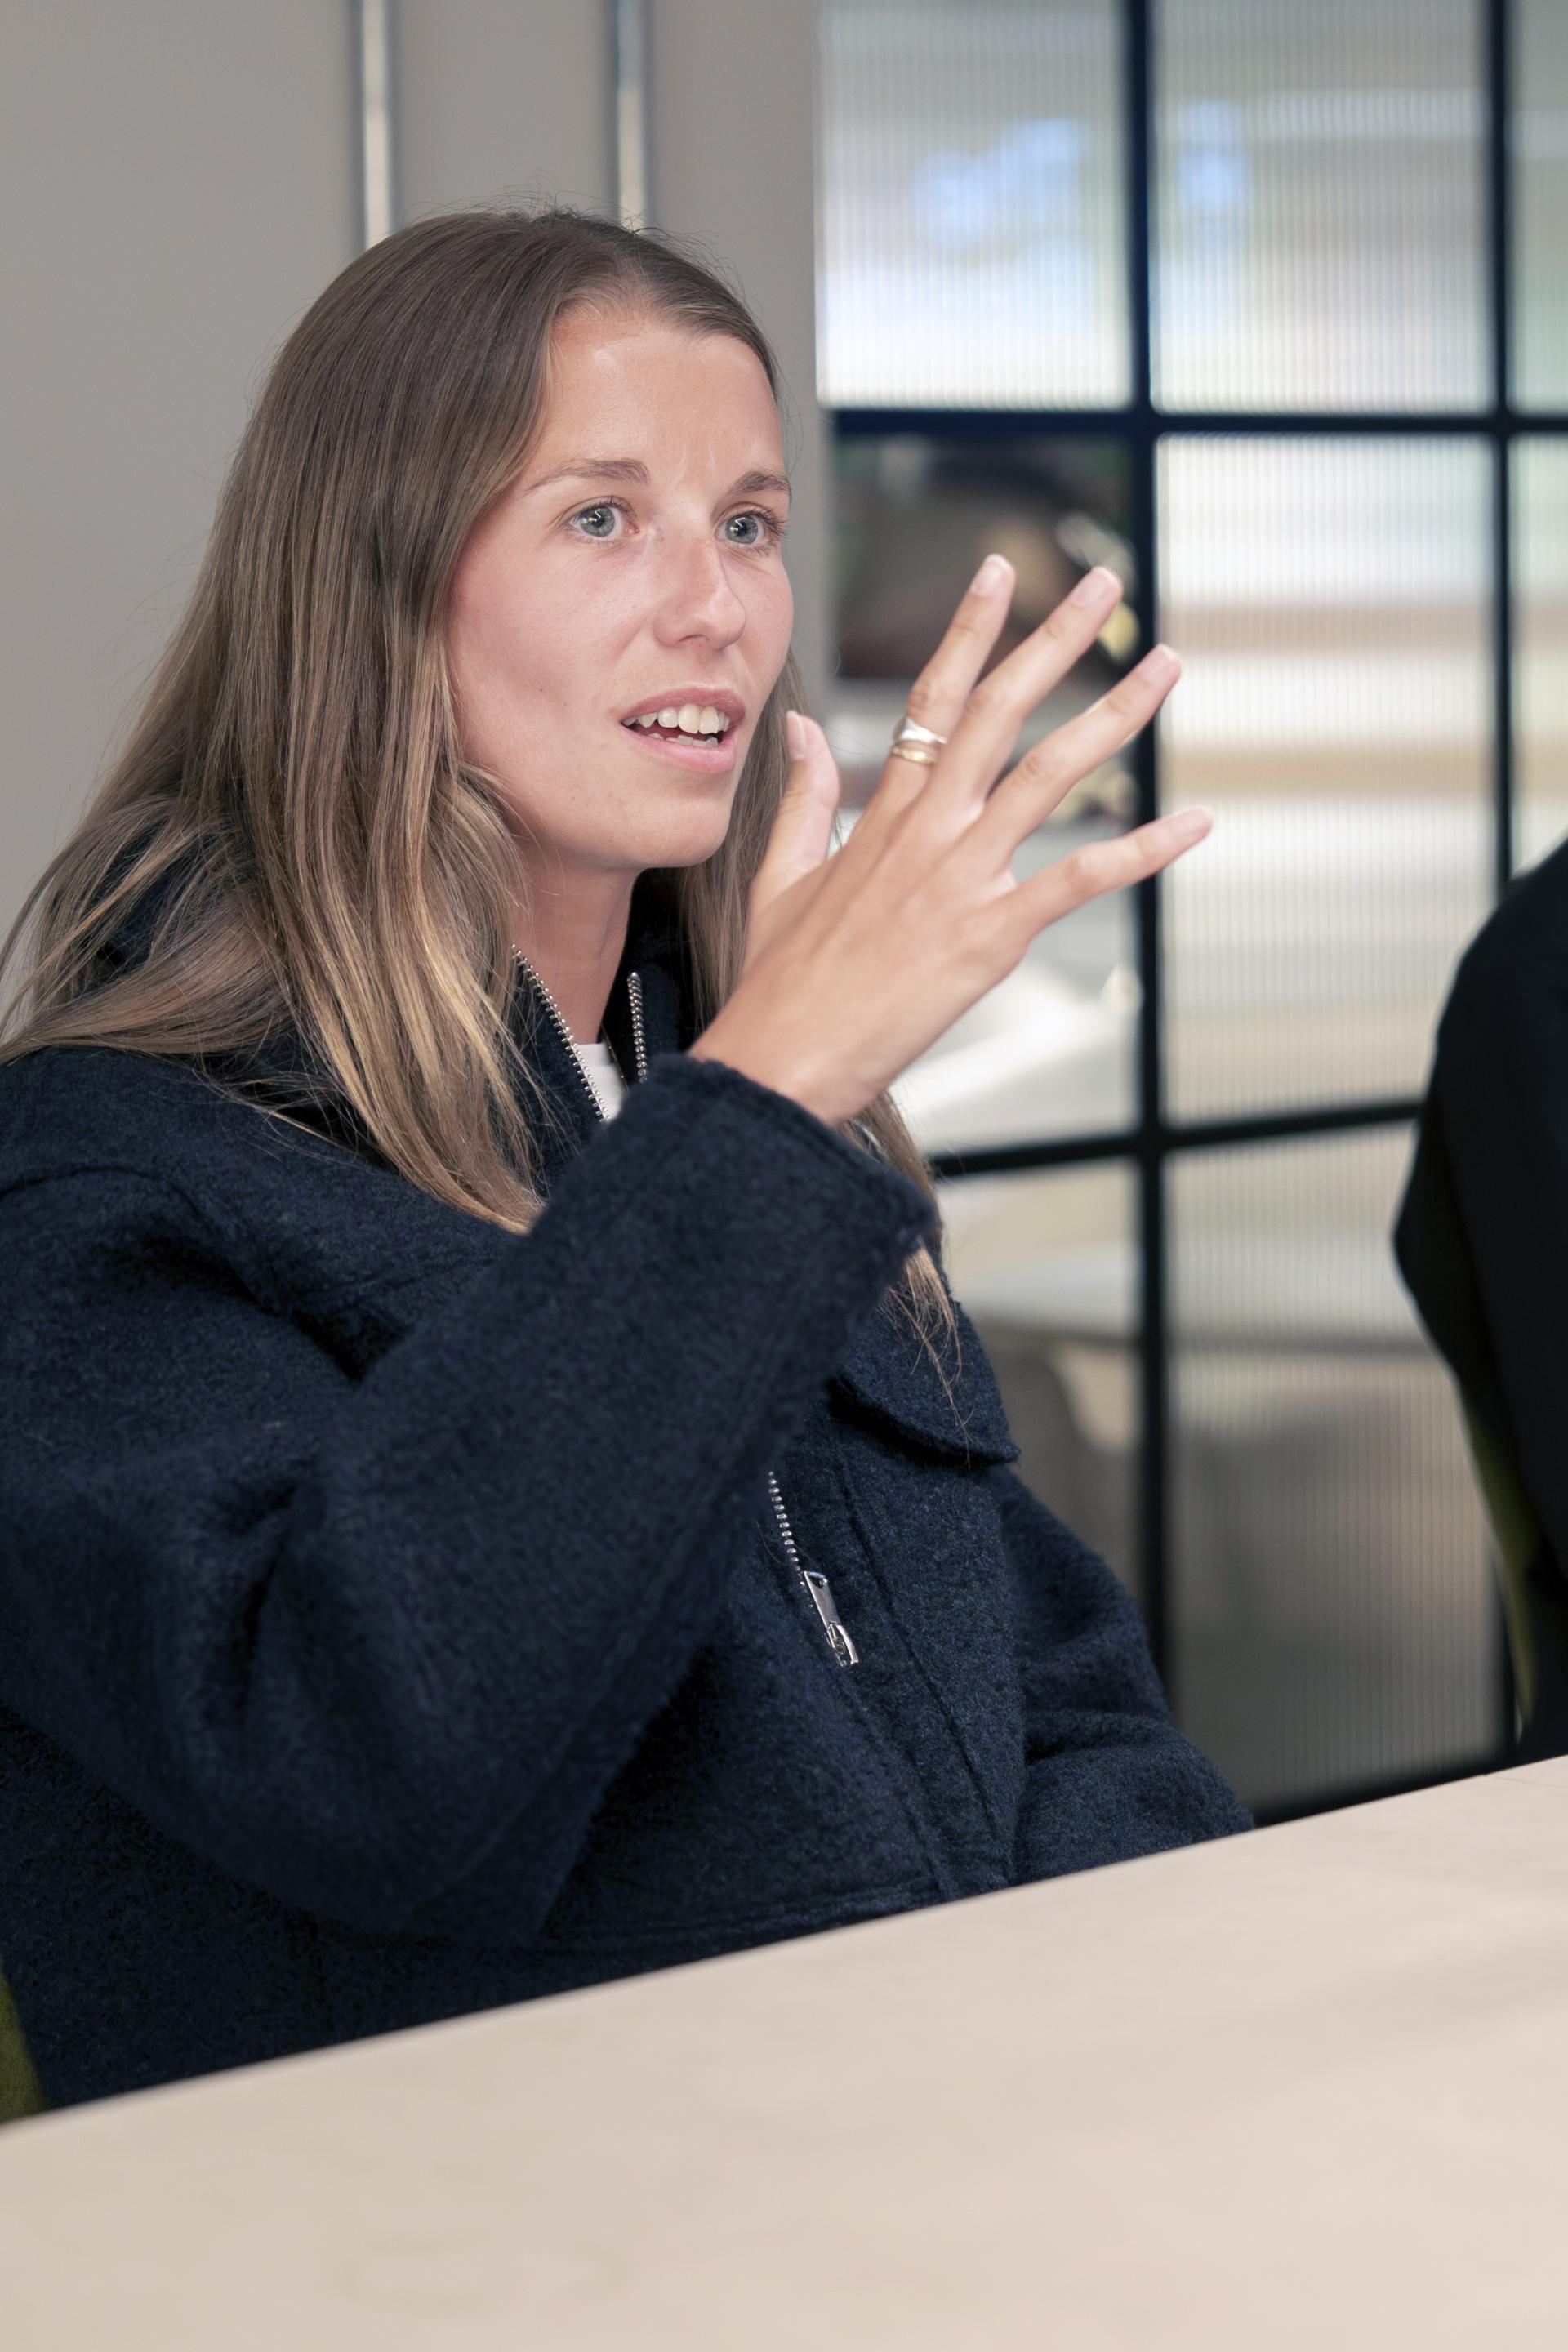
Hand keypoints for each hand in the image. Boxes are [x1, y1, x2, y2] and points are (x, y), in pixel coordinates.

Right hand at [691, 556, 1208, 1128]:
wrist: (780, 1057)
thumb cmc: (780, 983)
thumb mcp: (777, 877)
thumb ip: (802, 798)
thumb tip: (801, 732)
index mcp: (882, 815)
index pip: (932, 699)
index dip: (970, 630)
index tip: (1000, 570)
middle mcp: (926, 831)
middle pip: (999, 711)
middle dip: (1055, 638)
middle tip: (1104, 583)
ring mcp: (959, 878)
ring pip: (1048, 774)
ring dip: (1114, 715)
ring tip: (1163, 666)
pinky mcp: (989, 935)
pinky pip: (1079, 881)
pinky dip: (1141, 850)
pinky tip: (1192, 823)